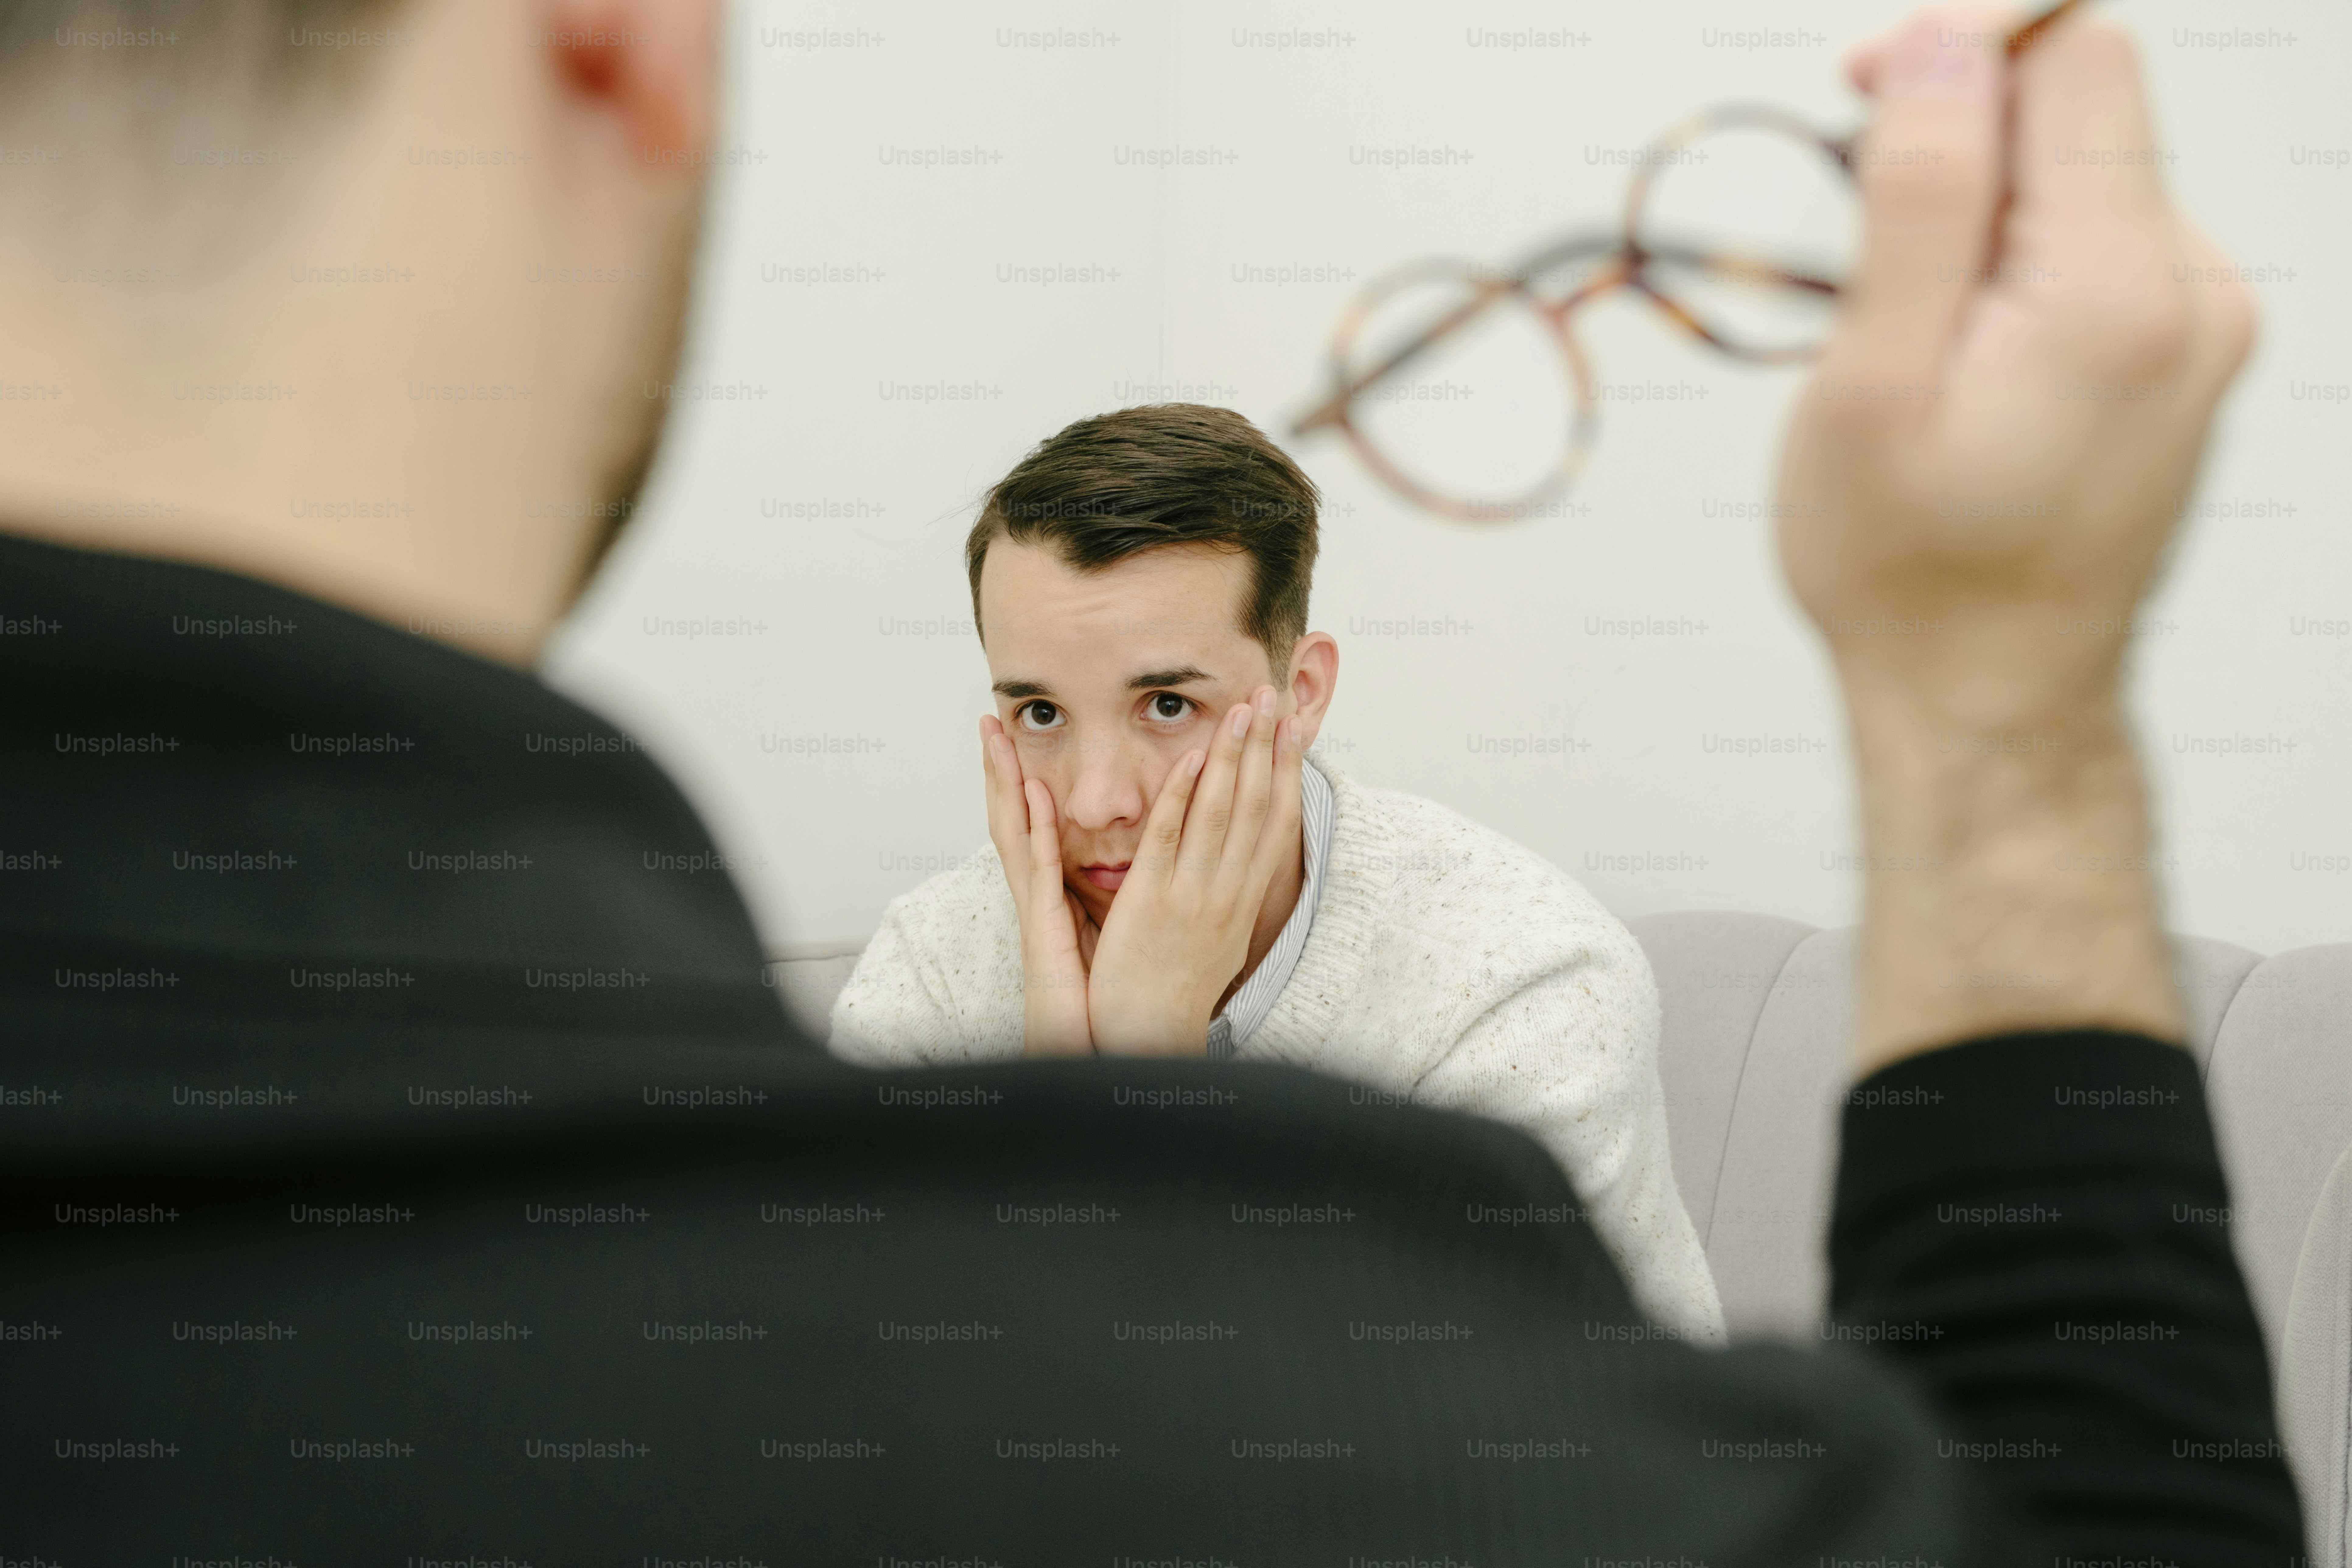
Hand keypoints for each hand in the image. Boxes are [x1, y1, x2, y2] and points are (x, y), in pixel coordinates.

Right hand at [979, 715, 1096, 1056]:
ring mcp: (1037, 910)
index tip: (1018, 740)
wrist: (1096, 1051)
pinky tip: (1036, 796)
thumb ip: (1109, 897)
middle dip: (1000, 772)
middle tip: (991, 721)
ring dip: (1005, 785)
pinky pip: (1041, 870)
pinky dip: (1037, 830)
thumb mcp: (1106, 934)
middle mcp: (1039, 896)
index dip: (1023, 783)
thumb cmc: (1102, 1001)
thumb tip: (1130, 867)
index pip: (1034, 828)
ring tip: (997, 739)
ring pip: (1017, 835)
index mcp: (1053, 896)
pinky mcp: (1045, 928)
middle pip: (1014, 821)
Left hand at [1086, 687, 1303, 1054]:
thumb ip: (1233, 893)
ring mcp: (1192, 894)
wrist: (1148, 1036)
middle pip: (1253, 806)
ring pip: (1218, 812)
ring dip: (1231, 757)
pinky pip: (1168, 838)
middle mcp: (1228, 891)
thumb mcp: (1223, 937)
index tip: (1295, 725)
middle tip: (1270, 694)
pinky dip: (1180, 796)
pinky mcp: (1151, 899)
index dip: (1287, 769)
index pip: (1275, 821)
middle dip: (1264, 746)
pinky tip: (1189, 758)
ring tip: (1240, 709)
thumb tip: (1248, 862)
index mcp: (1245, 897)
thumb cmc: (1179, 987)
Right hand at [1779, 9, 2252, 718]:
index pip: (2075, 54)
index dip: (1959, 45)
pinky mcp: (2186, 347)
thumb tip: (1943, 48)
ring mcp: (2203, 323)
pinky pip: (2100, 239)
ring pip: (2084, 174)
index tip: (1867, 96)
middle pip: (2081, 107)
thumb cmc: (1912, 571)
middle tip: (1867, 248)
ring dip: (1980, 210)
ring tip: (1911, 328)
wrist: (1986, 692)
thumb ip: (1918, 199)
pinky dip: (2017, 261)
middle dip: (1958, 139)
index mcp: (2120, 293)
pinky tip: (1963, 350)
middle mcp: (2195, 293)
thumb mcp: (1871, 384)